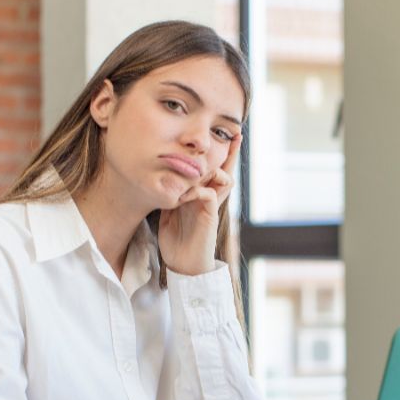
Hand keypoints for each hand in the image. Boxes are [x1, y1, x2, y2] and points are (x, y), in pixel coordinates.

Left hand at [159, 136, 241, 275]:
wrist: (184, 265)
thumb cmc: (175, 241)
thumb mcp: (169, 211)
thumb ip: (172, 194)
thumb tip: (162, 179)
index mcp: (201, 195)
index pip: (213, 170)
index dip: (221, 155)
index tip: (227, 136)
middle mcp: (210, 198)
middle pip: (225, 170)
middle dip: (230, 152)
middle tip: (237, 135)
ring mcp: (212, 206)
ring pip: (223, 178)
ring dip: (211, 170)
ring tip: (200, 168)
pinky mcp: (211, 216)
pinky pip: (209, 194)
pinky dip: (197, 189)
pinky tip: (185, 194)